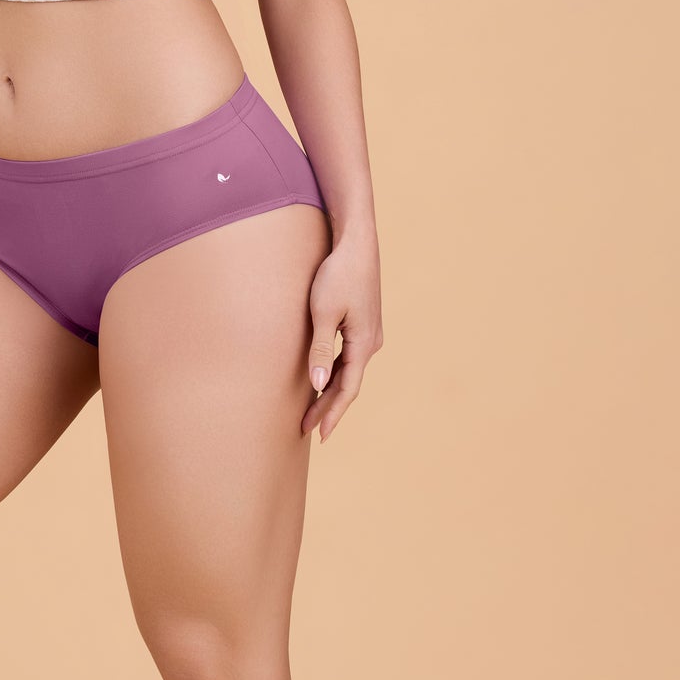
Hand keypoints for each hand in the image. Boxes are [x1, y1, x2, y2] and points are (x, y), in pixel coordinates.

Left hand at [301, 218, 382, 442]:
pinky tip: (321, 376)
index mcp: (363, 344)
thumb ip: (320, 350)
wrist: (357, 243)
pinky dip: (334, 370)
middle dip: (328, 407)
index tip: (320, 435)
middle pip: (348, 383)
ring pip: (348, 370)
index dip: (333, 413)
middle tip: (307, 429)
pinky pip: (348, 355)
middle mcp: (371, 342)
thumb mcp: (323, 312)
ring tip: (311, 409)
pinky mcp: (363, 322)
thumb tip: (316, 385)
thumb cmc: (337, 274)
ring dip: (331, 389)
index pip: (347, 389)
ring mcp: (369, 332)